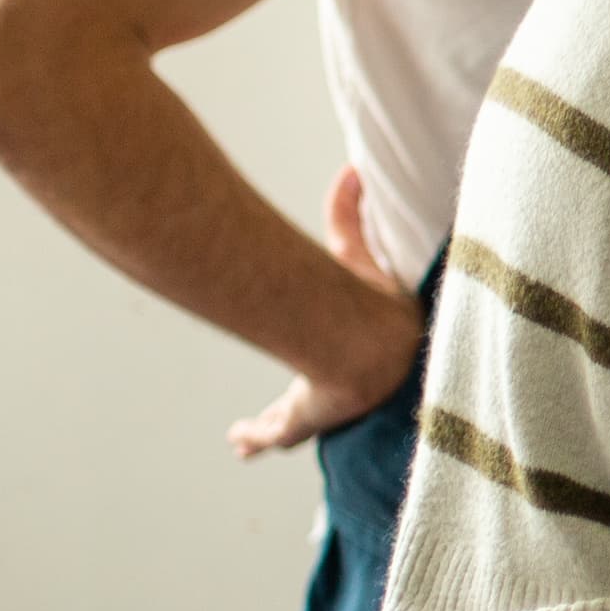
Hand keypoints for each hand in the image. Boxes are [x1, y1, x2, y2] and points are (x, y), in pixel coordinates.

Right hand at [228, 167, 423, 458]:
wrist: (372, 350)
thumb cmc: (371, 303)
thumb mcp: (352, 254)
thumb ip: (348, 215)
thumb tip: (351, 169)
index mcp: (352, 349)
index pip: (337, 352)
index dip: (325, 353)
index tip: (317, 352)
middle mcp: (336, 382)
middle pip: (317, 395)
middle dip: (299, 400)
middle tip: (281, 402)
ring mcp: (316, 408)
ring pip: (290, 421)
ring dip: (270, 427)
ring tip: (247, 433)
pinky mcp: (297, 423)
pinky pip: (271, 437)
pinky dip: (253, 440)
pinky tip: (237, 441)